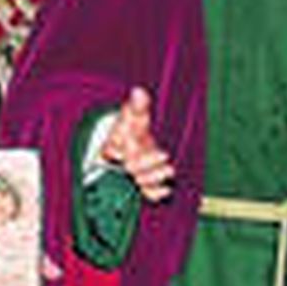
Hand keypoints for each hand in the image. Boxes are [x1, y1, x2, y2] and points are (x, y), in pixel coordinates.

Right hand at [101, 87, 174, 201]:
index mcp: (119, 144)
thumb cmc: (132, 127)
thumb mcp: (135, 115)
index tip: (143, 143)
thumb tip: (139, 91)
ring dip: (155, 177)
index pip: (116, 150)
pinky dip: (156, 194)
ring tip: (169, 170)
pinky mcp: (147, 182)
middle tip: (165, 155)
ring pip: (141, 180)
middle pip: (133, 167)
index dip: (129, 150)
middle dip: (148, 163)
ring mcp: (137, 172)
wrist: (133, 142)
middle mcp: (128, 160)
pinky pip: (148, 193)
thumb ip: (138, 105)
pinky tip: (167, 191)